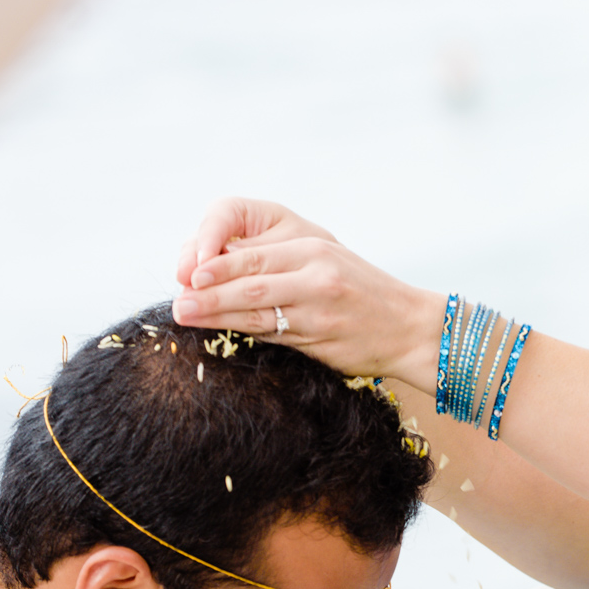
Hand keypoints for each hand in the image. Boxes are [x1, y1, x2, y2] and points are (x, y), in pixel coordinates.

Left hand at [170, 197, 445, 384]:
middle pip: (251, 280)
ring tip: (186, 315)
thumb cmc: (362, 295)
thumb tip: (220, 273)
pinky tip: (223, 335)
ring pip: (259, 311)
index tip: (186, 273)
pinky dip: (247, 334)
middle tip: (177, 301)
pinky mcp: (322, 339)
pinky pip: (276, 336)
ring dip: (217, 315)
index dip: (216, 264)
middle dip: (209, 291)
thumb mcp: (326, 264)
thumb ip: (281, 266)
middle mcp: (316, 274)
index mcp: (313, 248)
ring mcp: (320, 308)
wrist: (411, 327)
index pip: (254, 253)